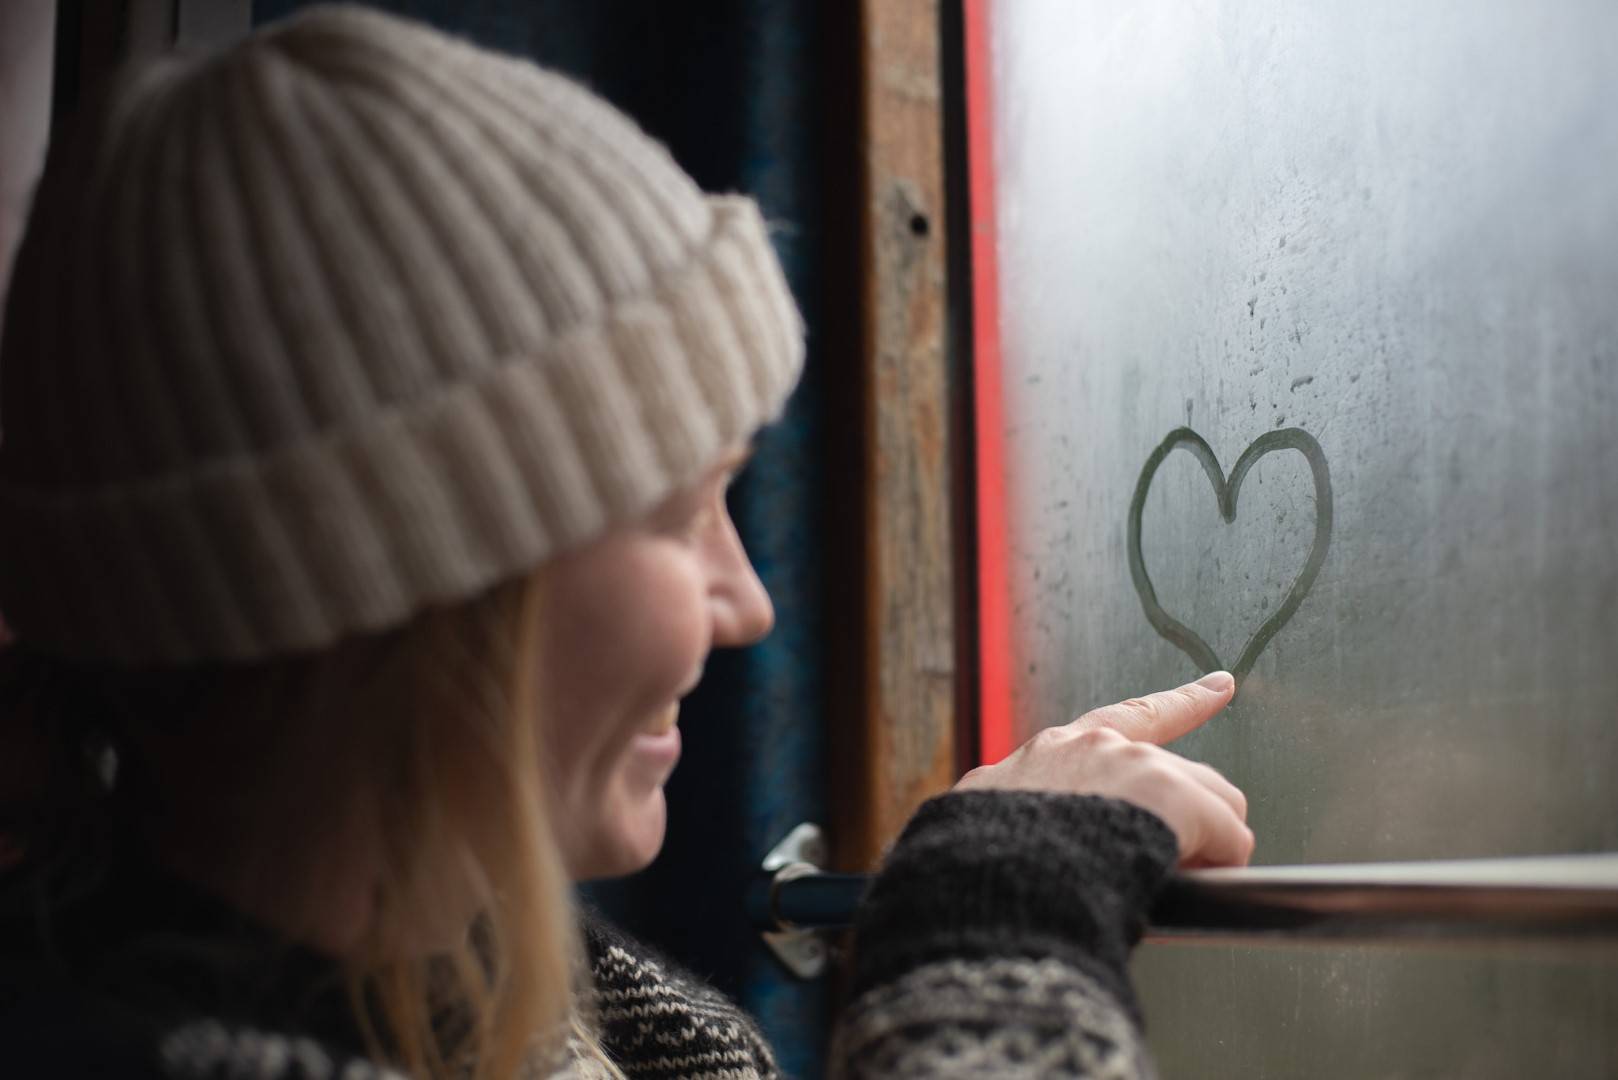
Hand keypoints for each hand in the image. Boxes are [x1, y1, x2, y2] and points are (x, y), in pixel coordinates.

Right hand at [955, 672, 1252, 867]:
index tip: (1222, 685)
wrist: (985, 885)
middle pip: (1174, 773)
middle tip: (1167, 874)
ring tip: (1175, 887)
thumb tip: (1047, 852)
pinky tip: (1207, 883)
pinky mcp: (1166, 791)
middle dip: (1182, 818)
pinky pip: (1227, 833)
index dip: (1181, 704)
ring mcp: (1129, 763)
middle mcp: (1090, 747)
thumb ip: (1028, 824)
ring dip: (1204, 840)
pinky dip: (1224, 859)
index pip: (1125, 721)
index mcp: (1048, 756)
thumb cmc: (982, 878)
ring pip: (1209, 800)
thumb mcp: (991, 833)